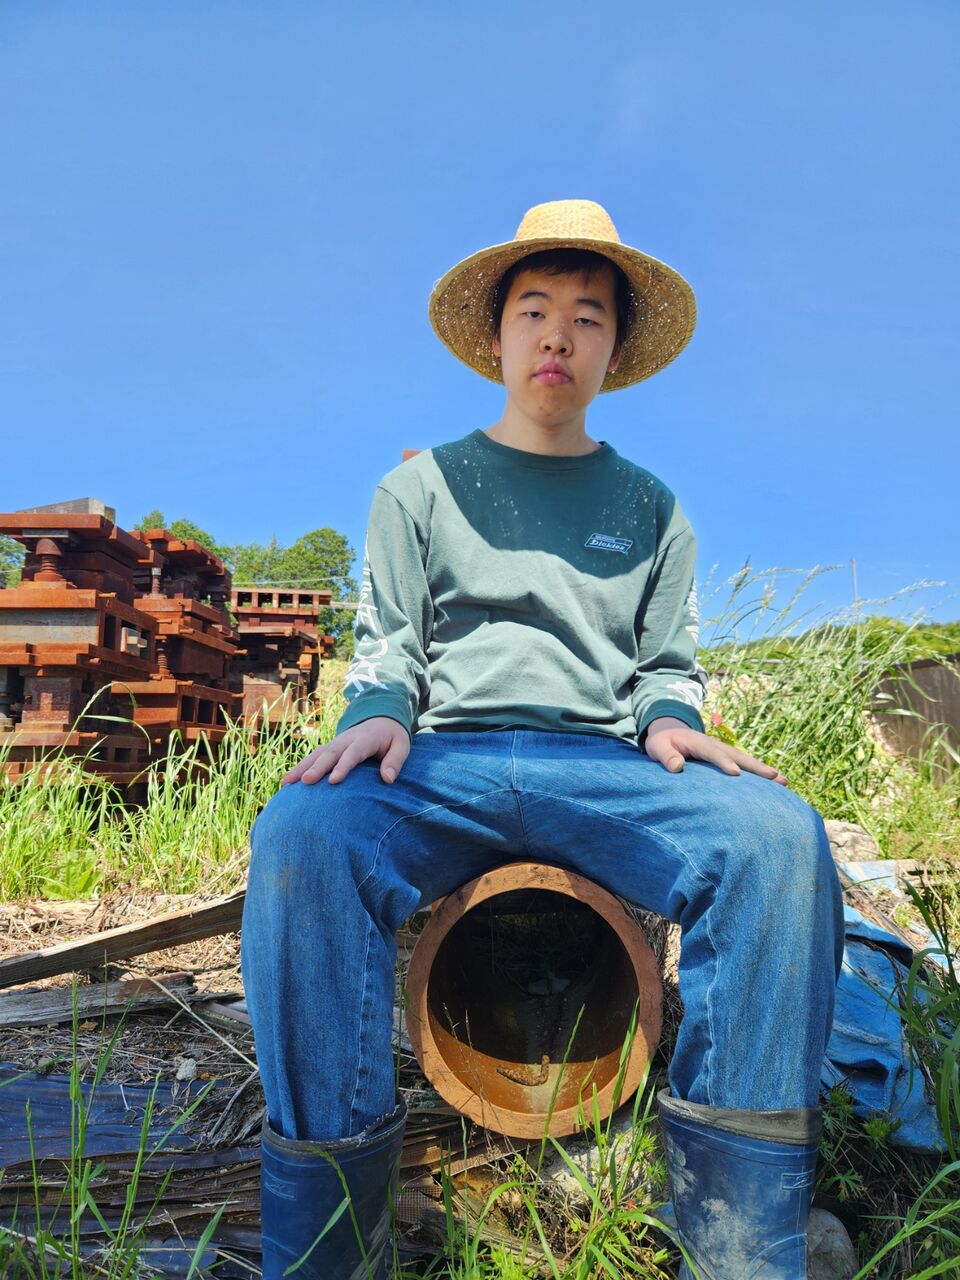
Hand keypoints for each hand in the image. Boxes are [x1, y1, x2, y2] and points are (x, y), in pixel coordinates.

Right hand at [281, 717, 409, 786]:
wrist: (381, 717)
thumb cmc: (392, 737)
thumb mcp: (402, 745)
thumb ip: (395, 761)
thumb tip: (387, 779)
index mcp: (365, 739)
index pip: (352, 753)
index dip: (343, 766)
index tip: (333, 781)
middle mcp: (346, 739)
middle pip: (329, 754)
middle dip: (316, 768)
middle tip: (304, 782)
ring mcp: (335, 743)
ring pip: (316, 754)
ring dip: (300, 768)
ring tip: (286, 782)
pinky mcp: (329, 747)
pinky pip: (312, 757)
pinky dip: (299, 767)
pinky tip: (286, 781)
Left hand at [644, 716, 786, 784]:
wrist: (668, 732)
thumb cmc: (662, 743)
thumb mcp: (657, 747)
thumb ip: (666, 756)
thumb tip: (676, 767)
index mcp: (700, 743)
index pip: (714, 753)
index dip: (725, 763)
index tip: (737, 774)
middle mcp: (716, 745)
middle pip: (739, 756)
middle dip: (757, 767)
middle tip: (776, 777)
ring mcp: (724, 751)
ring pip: (746, 761)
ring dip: (764, 771)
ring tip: (784, 782)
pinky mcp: (726, 758)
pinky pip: (745, 765)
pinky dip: (759, 774)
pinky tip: (774, 785)